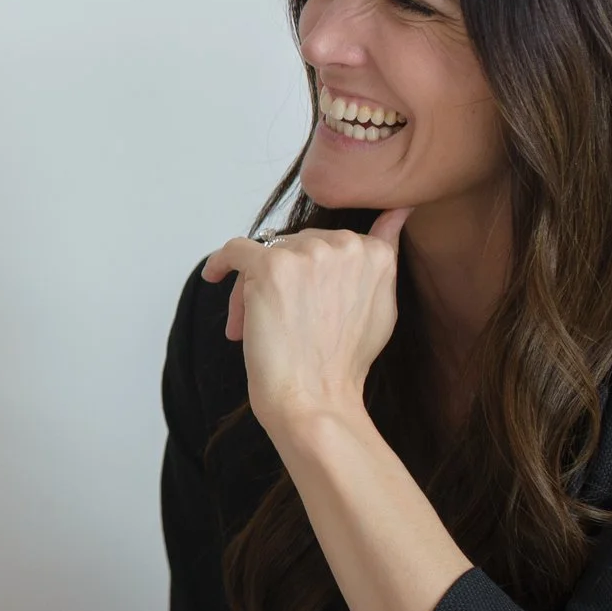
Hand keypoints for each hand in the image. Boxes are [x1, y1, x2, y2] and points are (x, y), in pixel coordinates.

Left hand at [201, 208, 409, 438]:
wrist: (314, 399)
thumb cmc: (341, 363)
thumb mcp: (382, 305)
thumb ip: (384, 255)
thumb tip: (399, 211)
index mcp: (375, 253)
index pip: (328, 244)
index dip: (311, 275)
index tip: (302, 304)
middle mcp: (346, 246)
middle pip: (296, 246)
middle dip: (283, 280)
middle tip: (278, 323)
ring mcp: (309, 254)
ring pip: (266, 254)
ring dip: (255, 288)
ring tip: (254, 329)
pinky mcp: (271, 266)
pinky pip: (235, 249)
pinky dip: (220, 263)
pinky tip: (212, 276)